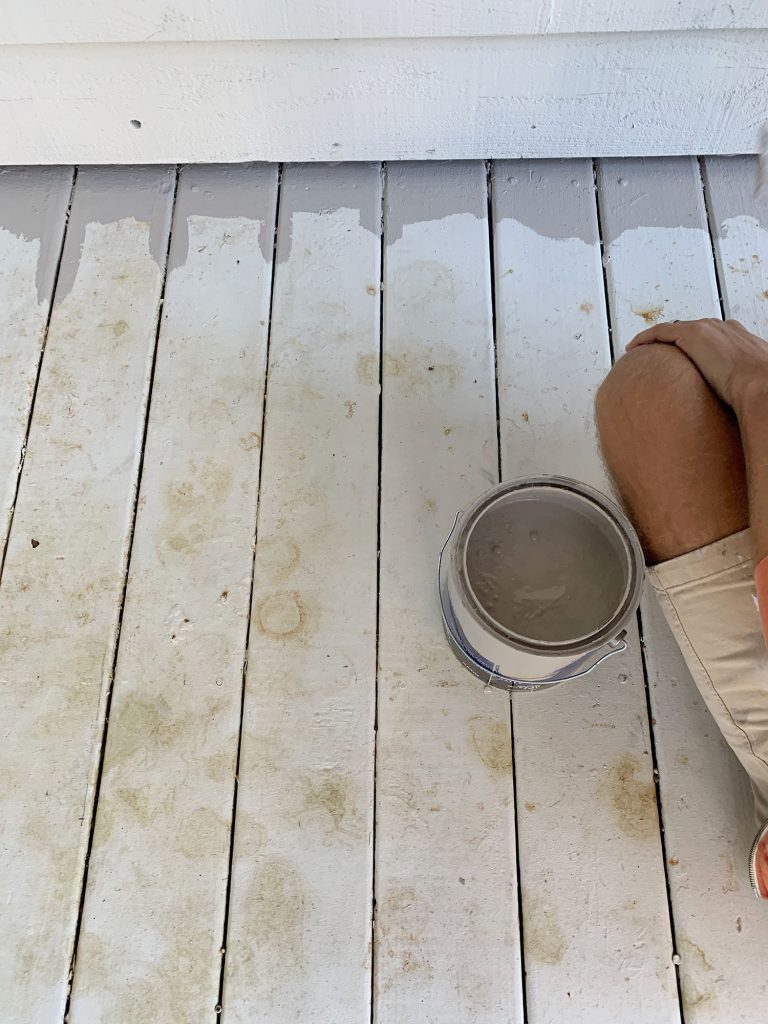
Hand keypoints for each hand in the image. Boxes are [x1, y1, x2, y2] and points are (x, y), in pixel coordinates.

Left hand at [626, 318, 767, 411]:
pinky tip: (632, 348)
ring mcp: (707, 329)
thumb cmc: (759, 391)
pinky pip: (661, 332)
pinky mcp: (692, 334)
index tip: (684, 357)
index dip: (695, 346)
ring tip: (641, 351)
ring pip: (673, 329)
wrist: (760, 385)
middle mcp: (723, 328)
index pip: (713, 336)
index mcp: (740, 339)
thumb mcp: (751, 387)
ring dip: (656, 339)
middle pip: (690, 330)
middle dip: (673, 341)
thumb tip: (737, 414)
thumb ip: (740, 391)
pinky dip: (646, 337)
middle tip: (658, 356)